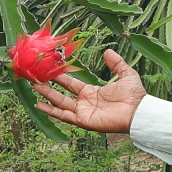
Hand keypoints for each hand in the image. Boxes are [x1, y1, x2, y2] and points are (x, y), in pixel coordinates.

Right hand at [32, 50, 146, 134]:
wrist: (138, 111)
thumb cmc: (134, 96)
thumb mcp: (126, 74)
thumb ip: (116, 63)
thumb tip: (107, 51)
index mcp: (91, 92)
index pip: (71, 84)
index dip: (60, 77)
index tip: (49, 69)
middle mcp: (84, 102)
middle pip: (61, 93)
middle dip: (48, 85)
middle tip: (36, 76)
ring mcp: (82, 112)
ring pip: (59, 103)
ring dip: (46, 95)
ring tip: (34, 85)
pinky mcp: (82, 120)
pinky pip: (63, 116)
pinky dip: (50, 111)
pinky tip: (39, 105)